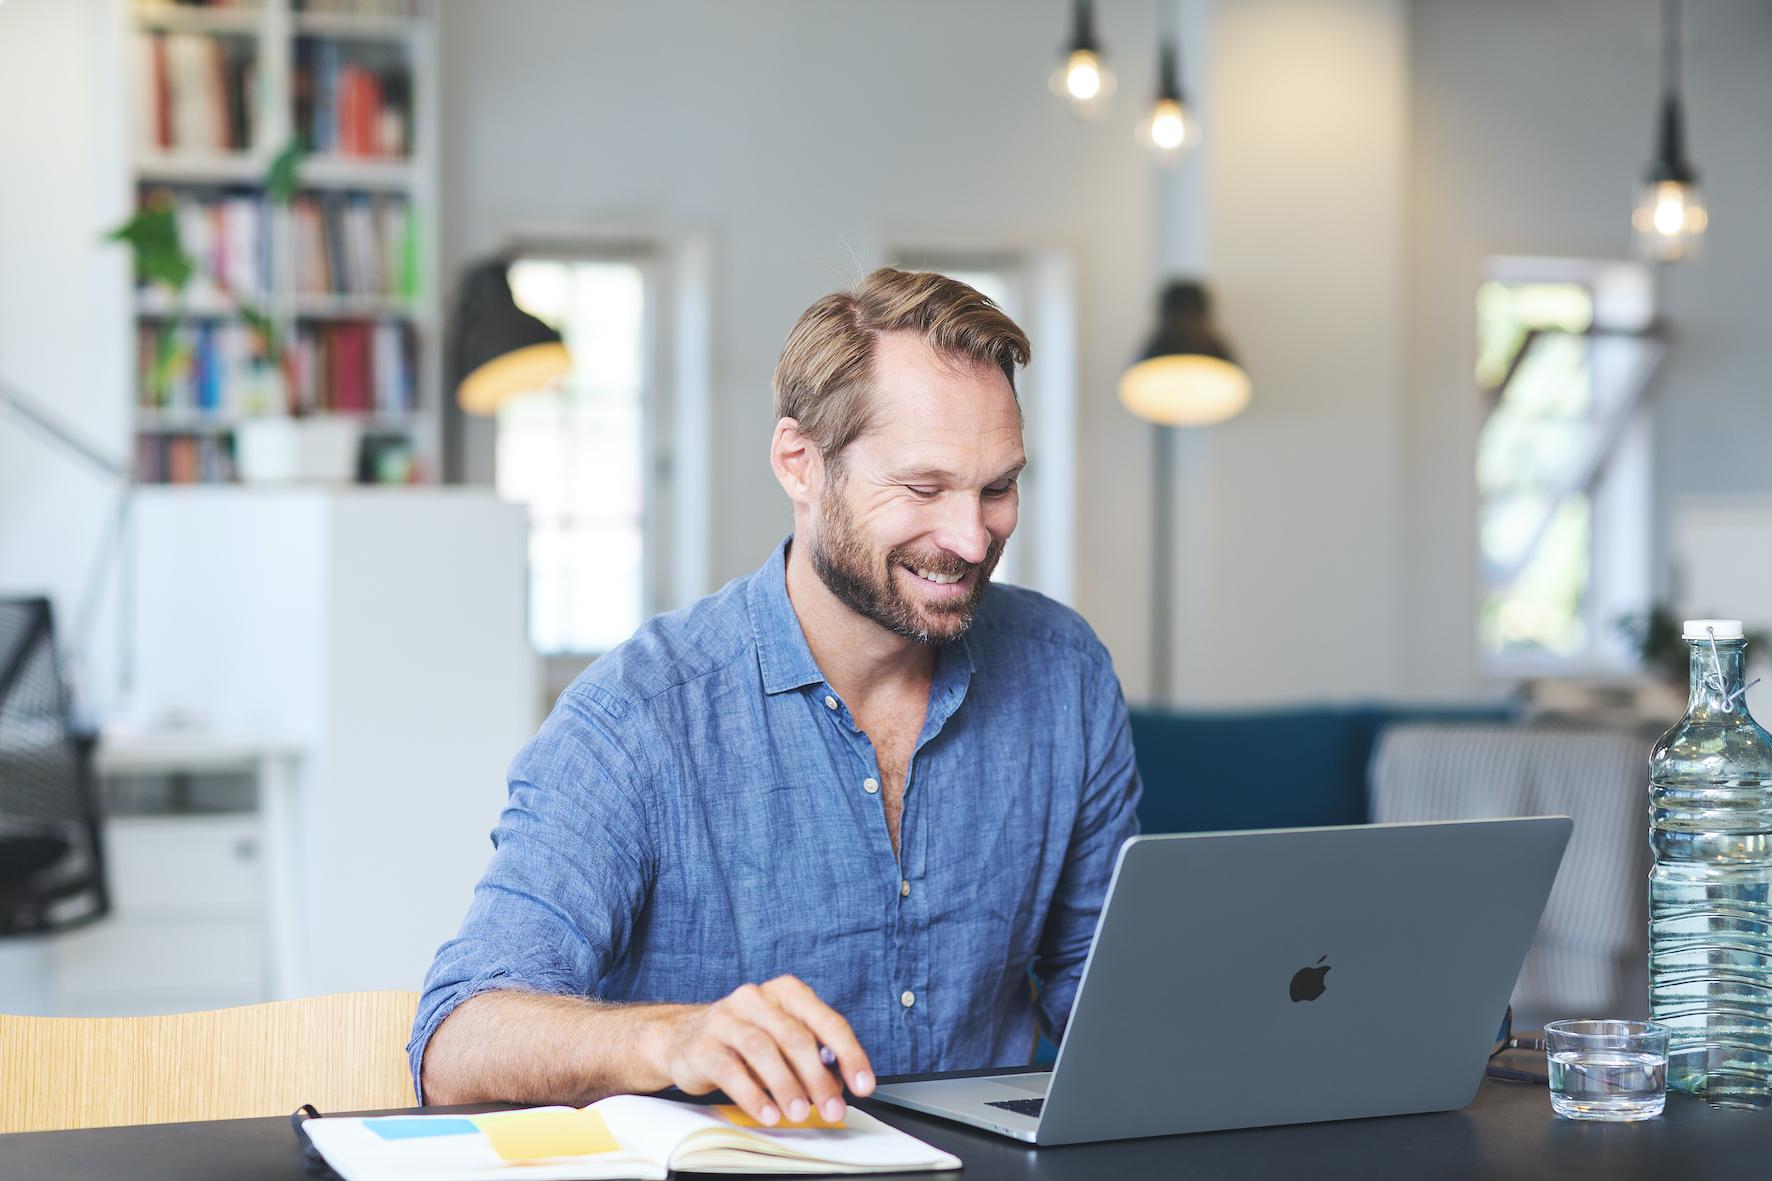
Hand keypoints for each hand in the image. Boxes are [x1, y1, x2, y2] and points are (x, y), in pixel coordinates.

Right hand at [655, 975, 875, 1125]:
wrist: (681, 1038)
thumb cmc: (742, 1039)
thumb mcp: (781, 1039)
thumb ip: (810, 1055)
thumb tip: (838, 1084)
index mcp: (786, 993)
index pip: (827, 1022)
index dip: (850, 1054)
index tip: (863, 1084)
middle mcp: (757, 998)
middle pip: (796, 1037)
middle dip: (819, 1078)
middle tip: (832, 1107)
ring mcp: (727, 1018)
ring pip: (763, 1050)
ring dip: (787, 1086)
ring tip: (800, 1112)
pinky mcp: (703, 1044)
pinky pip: (731, 1070)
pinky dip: (753, 1095)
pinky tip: (768, 1113)